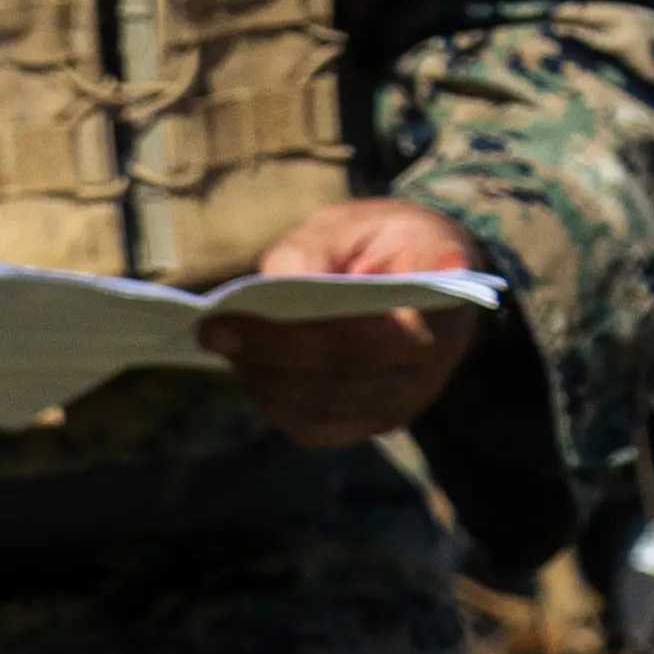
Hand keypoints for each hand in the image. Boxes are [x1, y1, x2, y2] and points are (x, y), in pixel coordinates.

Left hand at [202, 198, 490, 449]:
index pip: (360, 340)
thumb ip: (312, 251)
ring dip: (266, 381)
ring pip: (321, 410)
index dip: (285, 337)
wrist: (424, 272)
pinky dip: (276, 402)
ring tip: (230, 346)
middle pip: (336, 381)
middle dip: (265, 357)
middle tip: (212, 333)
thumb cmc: (385, 241)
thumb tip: (274, 286)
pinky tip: (255, 370)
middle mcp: (433, 368)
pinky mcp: (376, 422)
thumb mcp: (353, 224)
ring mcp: (406, 402)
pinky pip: (317, 429)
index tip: (222, 319)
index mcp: (441, 310)